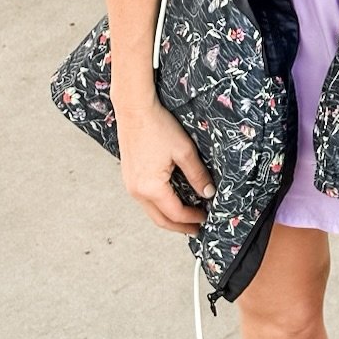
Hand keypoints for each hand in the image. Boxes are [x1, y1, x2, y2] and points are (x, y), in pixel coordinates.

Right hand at [116, 100, 214, 233]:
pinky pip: (145, 200)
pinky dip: (160, 205)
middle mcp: (136, 191)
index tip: (205, 218)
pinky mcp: (129, 177)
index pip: (175, 213)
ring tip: (186, 217)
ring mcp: (130, 185)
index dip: (192, 218)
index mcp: (151, 187)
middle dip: (179, 226)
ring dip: (169, 217)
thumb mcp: (184, 151)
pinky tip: (171, 200)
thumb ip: (197, 174)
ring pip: (151, 211)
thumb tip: (208, 192)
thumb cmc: (158, 126)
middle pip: (160, 219)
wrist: (134, 110)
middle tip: (196, 229)